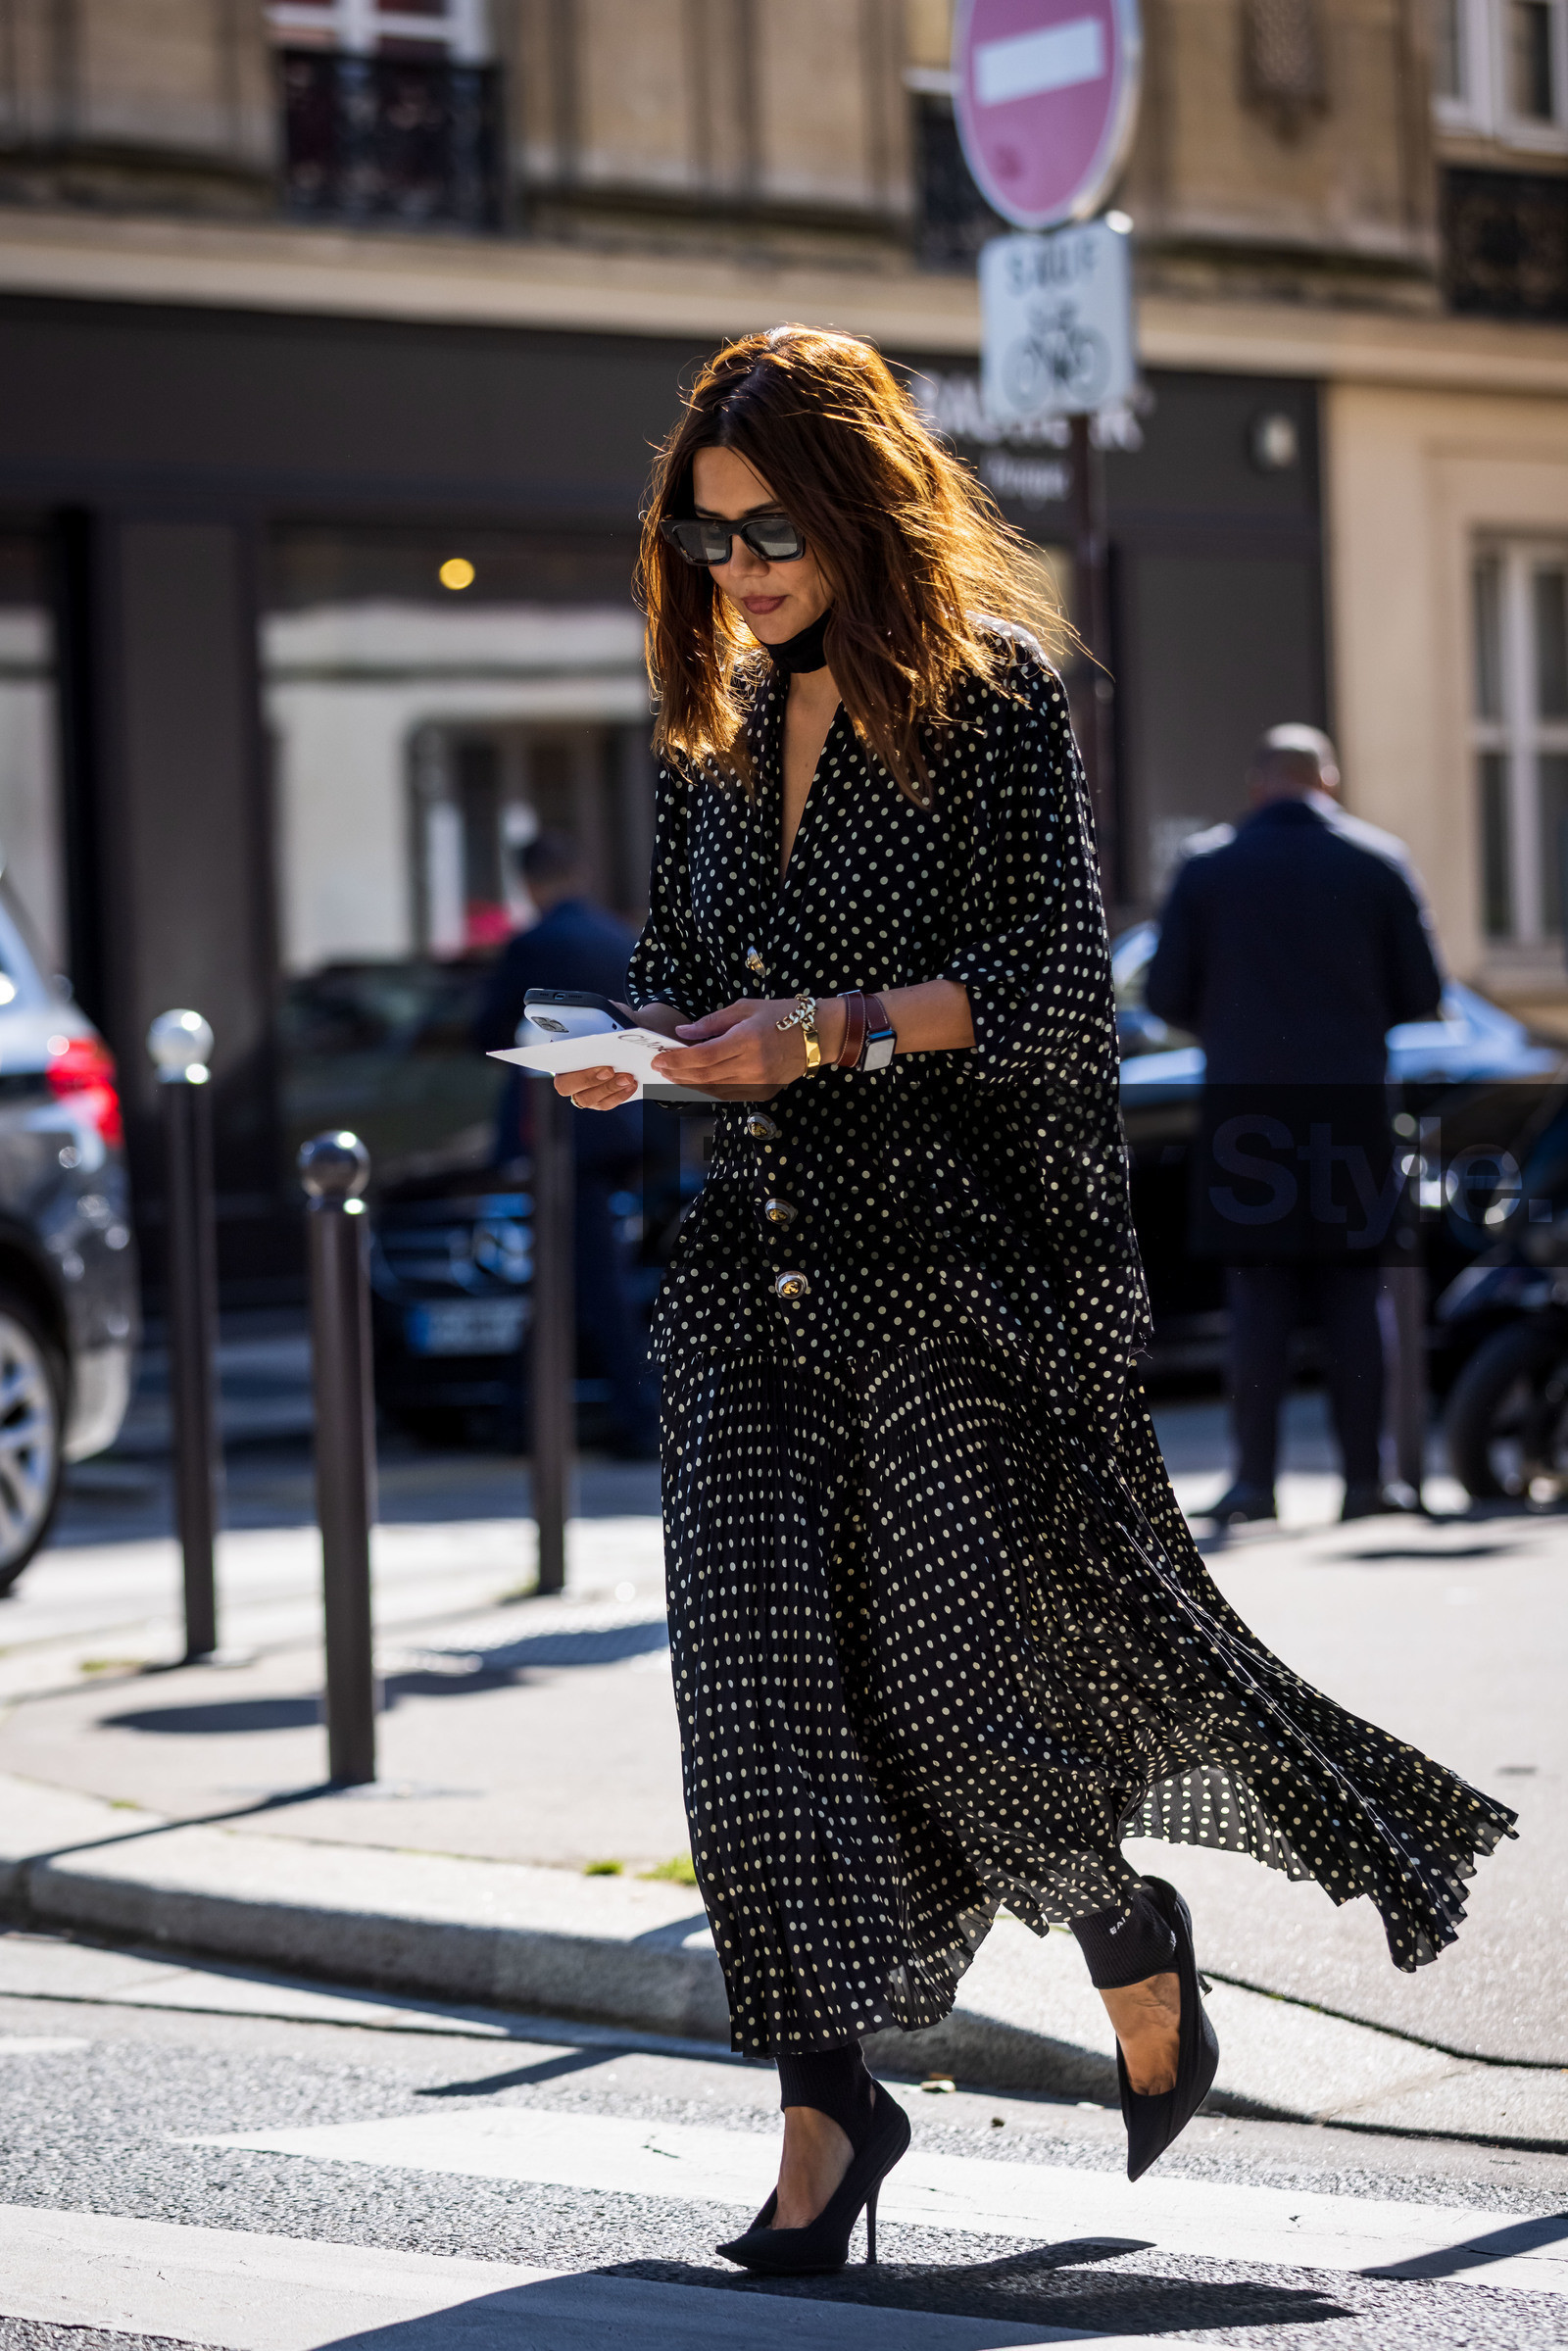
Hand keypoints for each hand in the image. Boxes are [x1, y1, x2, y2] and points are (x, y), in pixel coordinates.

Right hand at [551, 1000, 682, 1110]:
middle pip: (566, 1086)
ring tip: (627, 1077)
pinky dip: (619, 1095)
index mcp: (561, 1051)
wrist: (634, 1035)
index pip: (550, 1059)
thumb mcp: (606, 1012)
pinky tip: (631, 1084)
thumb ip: (594, 1015)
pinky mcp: (599, 1099)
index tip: (582, 1053)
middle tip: (608, 1069)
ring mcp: (582, 1090)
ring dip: (608, 1088)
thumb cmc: (614, 1023)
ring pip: (587, 1098)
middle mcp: (566, 1074)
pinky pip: (605, 1103)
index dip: (556, 1058)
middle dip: (587, 1078)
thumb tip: (592, 1016)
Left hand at [654, 996, 845, 1088]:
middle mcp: (750, 1066)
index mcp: (746, 1041)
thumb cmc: (782, 1014)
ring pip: (714, 1088)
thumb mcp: (745, 1008)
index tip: (658, 1058)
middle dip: (678, 1073)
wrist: (819, 1034)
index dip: (676, 1060)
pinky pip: (729, 1094)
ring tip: (672, 1075)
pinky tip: (697, 1082)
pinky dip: (709, 1089)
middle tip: (660, 1068)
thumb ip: (712, 1022)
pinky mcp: (763, 1093)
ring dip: (690, 1083)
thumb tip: (684, 1033)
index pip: (702, 1056)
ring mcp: (758, 1083)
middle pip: (704, 1076)